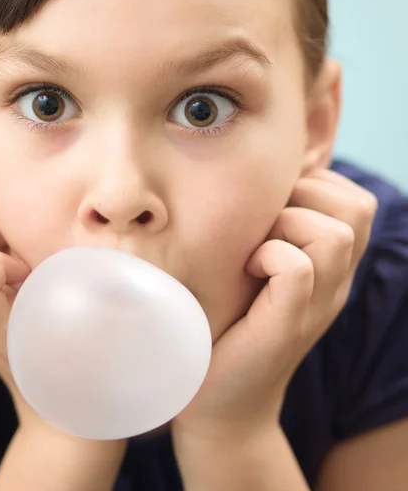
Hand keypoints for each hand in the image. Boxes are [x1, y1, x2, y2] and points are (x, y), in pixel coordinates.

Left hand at [172, 168, 377, 442]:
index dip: (314, 184)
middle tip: (266, 221)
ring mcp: (317, 306)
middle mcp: (335, 283)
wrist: (220, 400)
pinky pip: (297, 267)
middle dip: (305, 195)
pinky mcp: (288, 325)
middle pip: (357, 207)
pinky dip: (268, 256)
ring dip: (286, 224)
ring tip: (254, 247)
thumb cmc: (226, 322)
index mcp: (331, 266)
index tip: (273, 204)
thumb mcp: (252, 266)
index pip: (354, 200)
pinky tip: (246, 269)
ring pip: (334, 233)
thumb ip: (266, 228)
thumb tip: (249, 178)